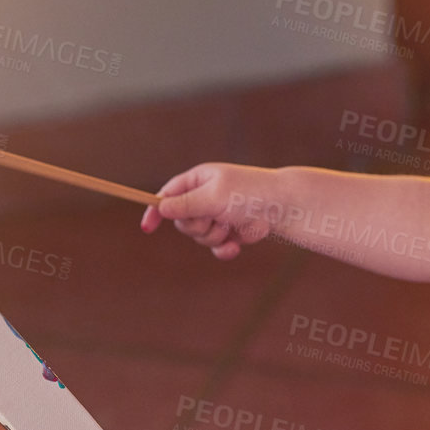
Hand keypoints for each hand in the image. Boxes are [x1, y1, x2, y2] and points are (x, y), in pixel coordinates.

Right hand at [139, 162, 273, 259]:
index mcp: (197, 181)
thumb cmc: (248, 193)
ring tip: (231, 226)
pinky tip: (235, 246)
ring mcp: (215, 216)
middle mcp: (204, 198)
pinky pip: (214, 248)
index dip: (156, 210)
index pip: (168, 194)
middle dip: (197, 226)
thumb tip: (161, 208)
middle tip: (214, 219)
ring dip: (214, 236)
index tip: (148, 228)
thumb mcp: (214, 196)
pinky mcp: (228, 232)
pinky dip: (223, 249)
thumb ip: (186, 204)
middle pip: (182, 221)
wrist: (281, 206)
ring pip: (198, 237)